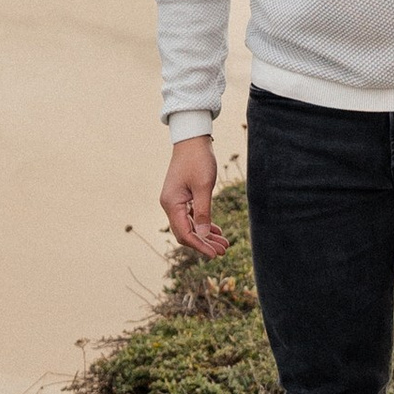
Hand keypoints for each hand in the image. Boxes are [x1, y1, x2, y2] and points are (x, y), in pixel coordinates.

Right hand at [159, 135, 227, 258]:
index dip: (200, 246)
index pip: (185, 233)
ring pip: (190, 226)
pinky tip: (216, 231)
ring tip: (224, 244)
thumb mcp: (203, 186)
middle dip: (204, 243)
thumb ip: (203, 211)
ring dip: (205, 235)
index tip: (215, 254)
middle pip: (186, 232)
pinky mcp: (182, 197)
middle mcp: (170, 205)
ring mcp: (175, 201)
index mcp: (172, 203)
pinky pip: (192, 217)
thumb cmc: (198, 160)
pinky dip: (203, 224)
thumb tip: (203, 235)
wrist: (192, 140)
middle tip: (224, 250)